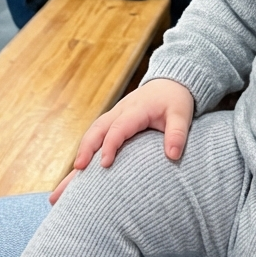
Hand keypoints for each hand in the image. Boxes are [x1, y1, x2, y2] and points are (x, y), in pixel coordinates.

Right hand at [49, 79, 193, 202]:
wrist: (169, 83)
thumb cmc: (175, 101)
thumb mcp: (181, 114)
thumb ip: (177, 134)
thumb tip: (172, 155)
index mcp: (136, 110)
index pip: (118, 128)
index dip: (110, 145)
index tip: (104, 164)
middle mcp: (120, 111)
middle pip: (98, 128)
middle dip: (86, 148)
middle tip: (78, 169)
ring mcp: (114, 115)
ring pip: (93, 131)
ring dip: (82, 150)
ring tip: (74, 173)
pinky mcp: (113, 121)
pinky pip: (96, 134)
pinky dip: (86, 149)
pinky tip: (79, 170)